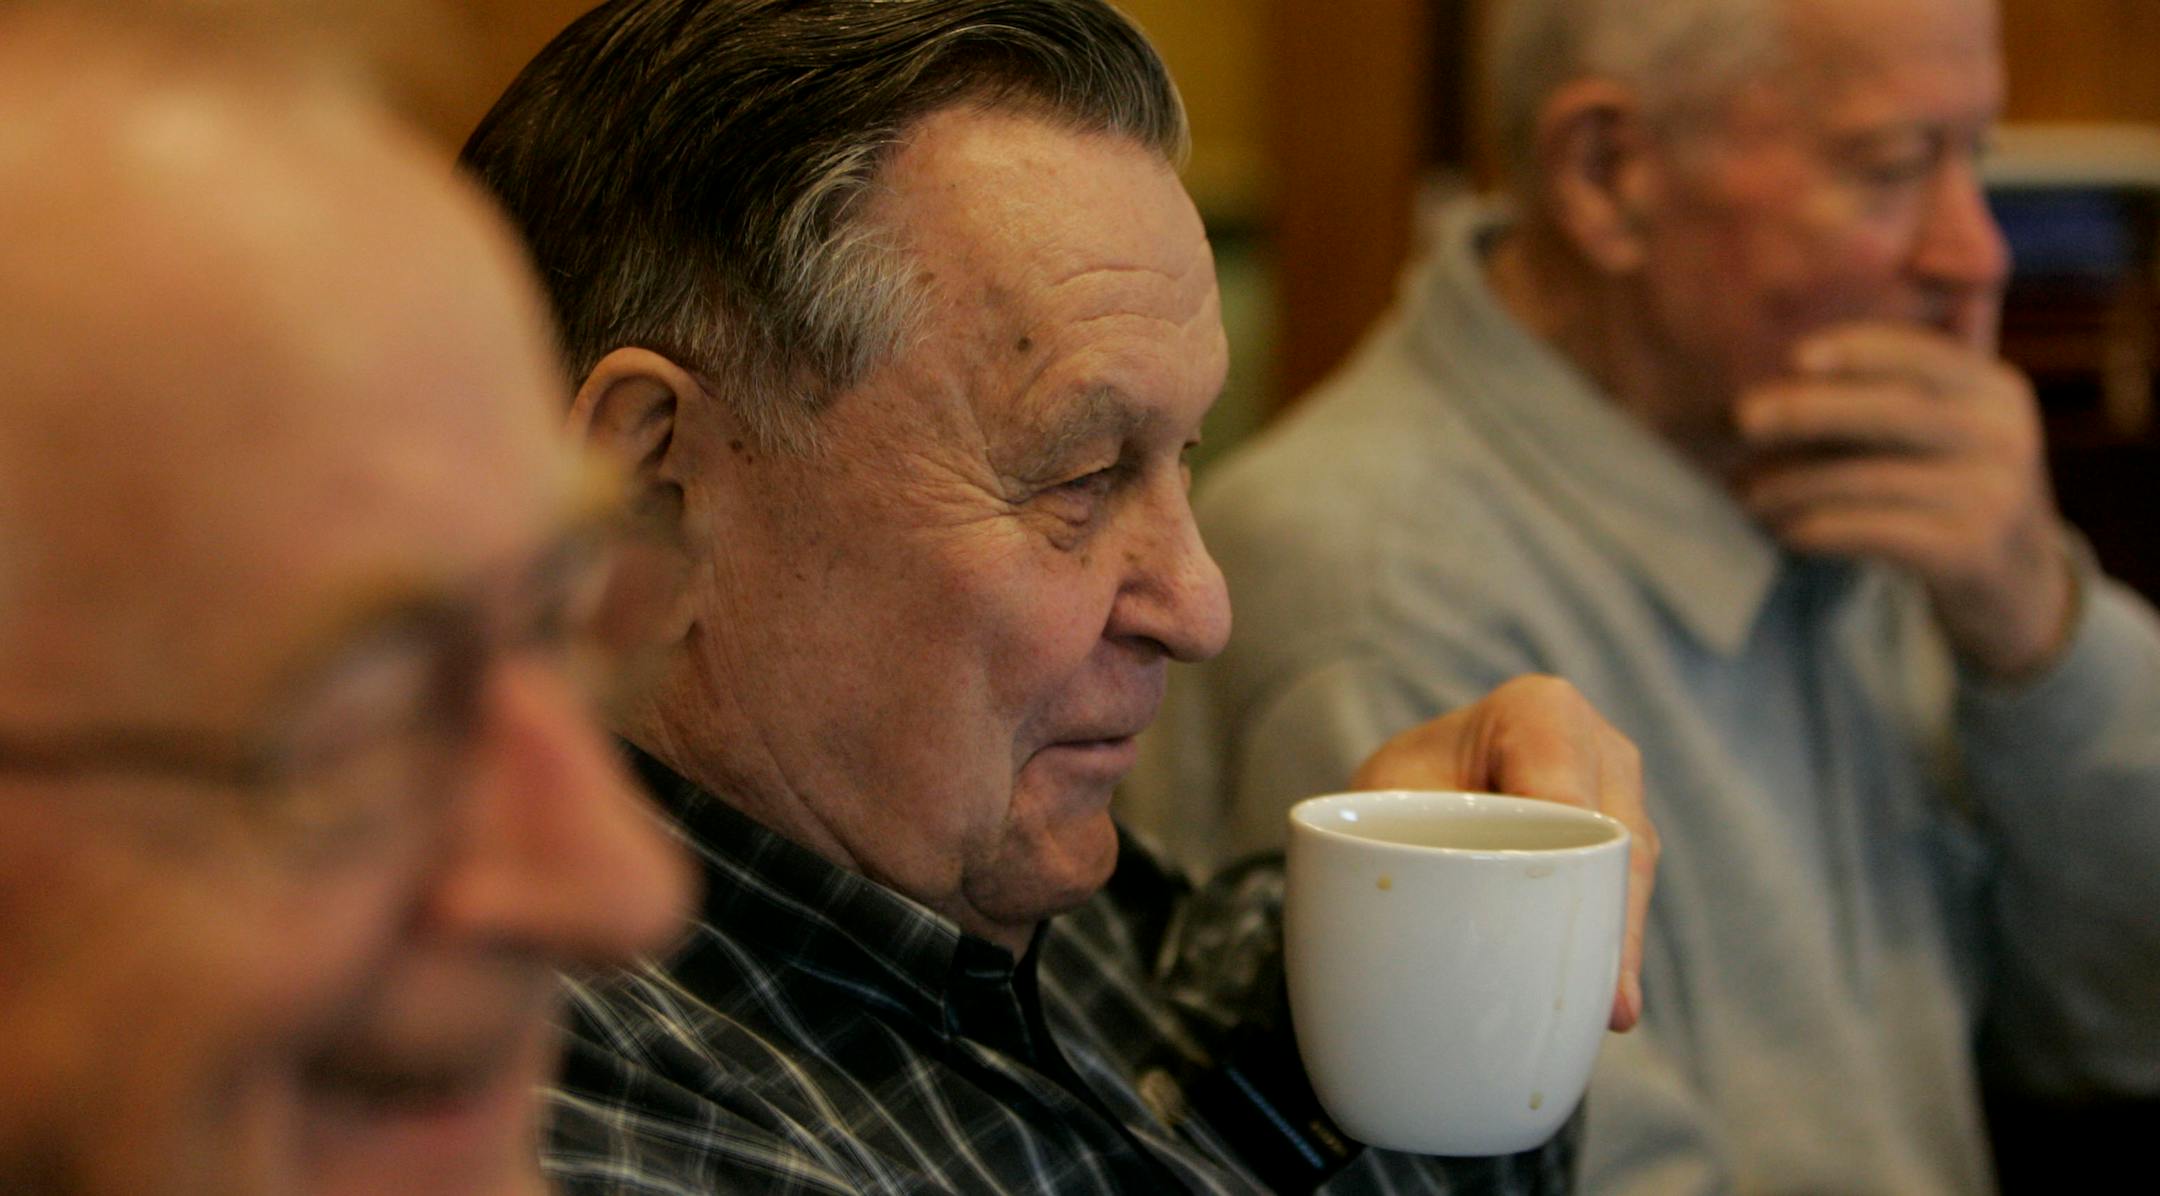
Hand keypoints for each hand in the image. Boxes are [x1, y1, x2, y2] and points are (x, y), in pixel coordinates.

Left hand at [1350, 675, 1657, 1031]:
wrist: (1413, 796)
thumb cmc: (1398, 792)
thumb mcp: (1386, 799)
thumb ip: (1397, 839)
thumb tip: (1408, 924)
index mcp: (1540, 712)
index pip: (1564, 788)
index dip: (1565, 850)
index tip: (1549, 903)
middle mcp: (1598, 748)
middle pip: (1615, 837)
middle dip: (1609, 916)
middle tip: (1604, 998)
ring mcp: (1621, 800)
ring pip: (1630, 876)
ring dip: (1615, 944)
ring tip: (1608, 1011)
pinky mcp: (1623, 851)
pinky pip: (1624, 900)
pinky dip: (1608, 951)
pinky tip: (1605, 1005)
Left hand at [1735, 323, 2074, 679]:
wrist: (2019, 586)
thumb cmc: (1954, 490)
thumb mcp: (1953, 427)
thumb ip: (1906, 381)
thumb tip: (1806, 349)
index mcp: (1995, 390)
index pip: (1924, 355)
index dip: (1860, 350)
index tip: (1794, 357)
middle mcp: (2002, 436)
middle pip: (1894, 412)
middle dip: (1809, 411)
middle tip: (1743, 418)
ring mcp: (1994, 497)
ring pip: (1873, 478)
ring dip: (1795, 483)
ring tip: (1746, 490)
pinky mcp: (1971, 553)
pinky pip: (1876, 532)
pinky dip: (1819, 528)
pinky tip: (1784, 529)